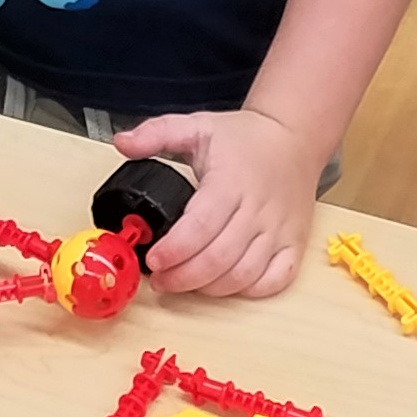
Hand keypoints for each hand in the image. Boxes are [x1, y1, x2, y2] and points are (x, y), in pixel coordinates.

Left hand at [113, 106, 322, 297]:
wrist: (294, 138)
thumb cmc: (243, 137)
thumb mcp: (196, 125)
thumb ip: (156, 133)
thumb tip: (121, 143)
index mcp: (230, 181)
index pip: (201, 226)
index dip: (175, 249)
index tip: (153, 260)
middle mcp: (258, 209)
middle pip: (220, 258)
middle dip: (184, 277)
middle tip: (161, 280)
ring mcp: (279, 230)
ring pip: (245, 275)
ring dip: (211, 288)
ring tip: (184, 283)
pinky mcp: (295, 243)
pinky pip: (275, 280)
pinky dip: (249, 291)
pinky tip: (225, 285)